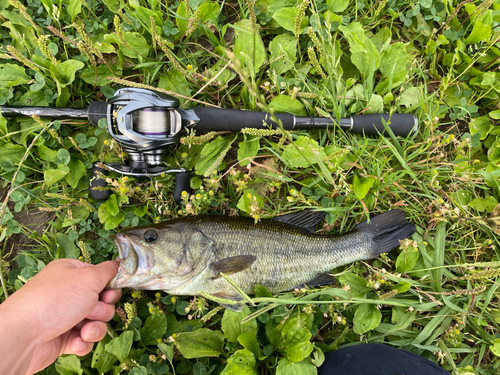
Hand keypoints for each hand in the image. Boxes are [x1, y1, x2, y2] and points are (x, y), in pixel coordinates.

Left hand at [0, 259, 121, 374]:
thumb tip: (120, 263)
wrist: (23, 336)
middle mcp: (69, 293)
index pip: (102, 277)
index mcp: (72, 273)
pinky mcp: (63, 337)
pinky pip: (85, 339)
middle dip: (102, 309)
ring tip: (82, 329)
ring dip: (95, 327)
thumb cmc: (53, 301)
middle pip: (103, 301)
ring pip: (97, 322)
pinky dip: (84, 341)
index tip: (109, 292)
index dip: (110, 287)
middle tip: (91, 310)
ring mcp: (66, 316)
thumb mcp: (88, 277)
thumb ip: (109, 270)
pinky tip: (75, 341)